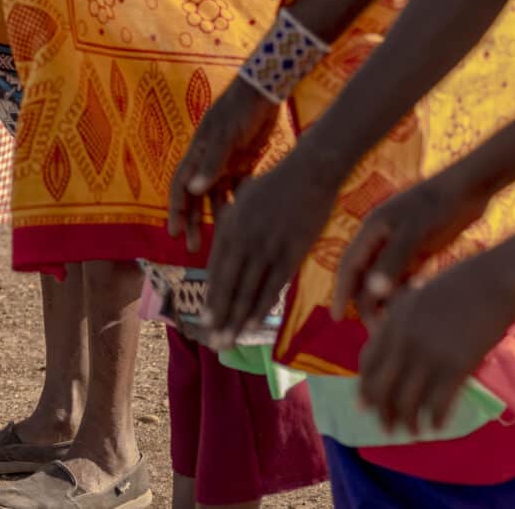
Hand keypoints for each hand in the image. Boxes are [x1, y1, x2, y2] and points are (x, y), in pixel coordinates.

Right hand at [169, 82, 282, 253]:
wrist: (264, 92)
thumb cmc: (240, 110)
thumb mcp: (225, 135)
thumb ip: (211, 162)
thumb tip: (192, 191)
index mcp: (197, 154)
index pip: (181, 187)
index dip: (175, 210)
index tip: (173, 233)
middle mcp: (207, 161)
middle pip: (195, 197)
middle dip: (192, 222)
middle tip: (192, 247)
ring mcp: (225, 162)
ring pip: (215, 197)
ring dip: (215, 218)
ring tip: (217, 242)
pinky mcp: (243, 162)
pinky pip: (236, 189)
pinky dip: (236, 204)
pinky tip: (242, 221)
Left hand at [200, 147, 341, 346]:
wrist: (309, 171)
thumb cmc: (277, 183)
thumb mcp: (245, 198)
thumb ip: (232, 221)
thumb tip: (222, 242)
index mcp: (231, 226)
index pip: (217, 269)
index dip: (212, 296)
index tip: (205, 320)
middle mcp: (244, 238)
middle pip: (229, 284)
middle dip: (220, 316)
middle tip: (212, 342)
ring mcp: (267, 246)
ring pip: (249, 290)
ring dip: (237, 319)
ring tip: (229, 341)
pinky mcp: (291, 251)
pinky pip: (274, 285)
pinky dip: (262, 306)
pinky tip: (254, 324)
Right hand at [336, 170, 490, 322]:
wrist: (469, 188)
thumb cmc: (437, 206)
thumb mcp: (413, 233)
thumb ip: (392, 263)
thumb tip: (371, 293)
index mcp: (371, 230)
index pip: (348, 266)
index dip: (340, 292)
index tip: (336, 317)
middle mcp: (381, 238)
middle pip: (366, 277)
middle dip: (367, 304)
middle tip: (378, 332)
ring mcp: (401, 244)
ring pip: (386, 279)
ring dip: (387, 301)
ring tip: (394, 327)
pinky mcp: (420, 250)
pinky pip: (406, 277)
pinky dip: (406, 293)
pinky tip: (415, 307)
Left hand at [357, 251, 514, 435]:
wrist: (494, 280)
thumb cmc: (461, 282)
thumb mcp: (419, 295)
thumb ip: (403, 319)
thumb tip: (395, 341)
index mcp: (393, 321)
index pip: (369, 362)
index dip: (365, 388)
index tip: (364, 405)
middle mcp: (404, 341)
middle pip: (383, 387)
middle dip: (382, 412)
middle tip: (386, 429)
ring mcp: (429, 354)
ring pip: (408, 401)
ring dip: (407, 422)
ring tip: (411, 433)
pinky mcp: (457, 366)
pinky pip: (439, 403)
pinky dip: (435, 419)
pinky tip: (436, 427)